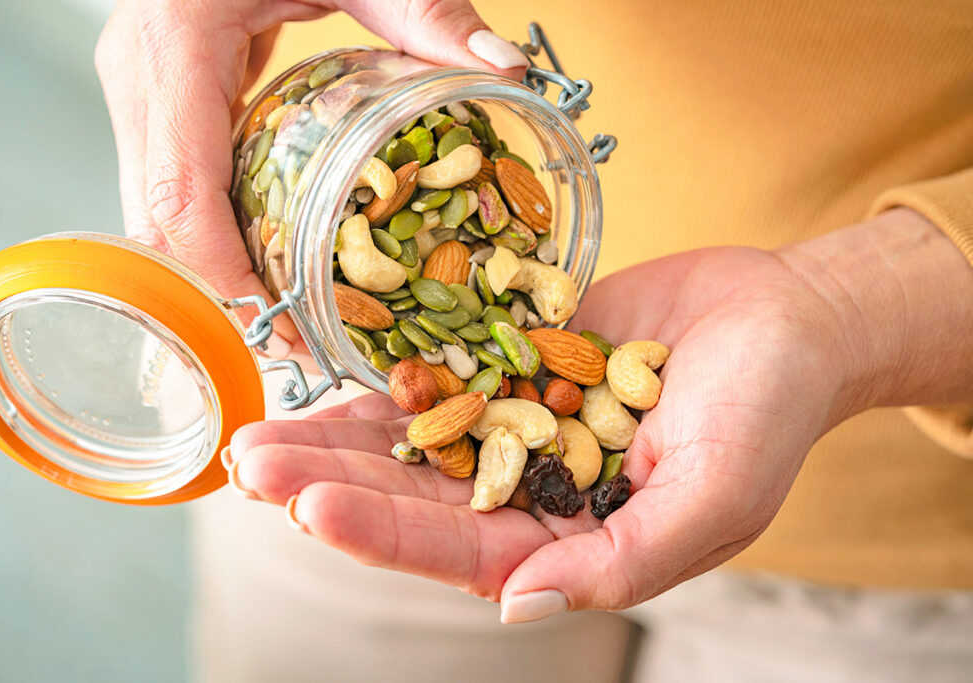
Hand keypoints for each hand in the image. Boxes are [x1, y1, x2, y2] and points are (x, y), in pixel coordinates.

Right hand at [95, 0, 527, 353]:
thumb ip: (426, 8)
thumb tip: (505, 65)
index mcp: (177, 41)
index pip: (179, 191)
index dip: (225, 275)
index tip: (285, 326)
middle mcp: (140, 75)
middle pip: (157, 222)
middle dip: (225, 296)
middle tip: (303, 345)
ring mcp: (138, 89)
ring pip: (152, 215)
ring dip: (216, 275)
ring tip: (291, 318)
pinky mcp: (155, 99)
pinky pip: (170, 187)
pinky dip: (213, 235)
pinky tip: (268, 260)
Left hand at [227, 209, 972, 620]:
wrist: (786, 317)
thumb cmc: (769, 412)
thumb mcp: (714, 498)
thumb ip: (623, 560)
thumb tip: (518, 604)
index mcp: (573, 537)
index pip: (462, 550)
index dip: (386, 534)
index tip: (313, 509)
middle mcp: (532, 487)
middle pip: (416, 497)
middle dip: (333, 485)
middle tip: (251, 467)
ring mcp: (519, 421)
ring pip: (413, 440)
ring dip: (337, 438)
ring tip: (258, 437)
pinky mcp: (515, 361)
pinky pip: (441, 372)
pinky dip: (385, 378)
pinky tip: (323, 379)